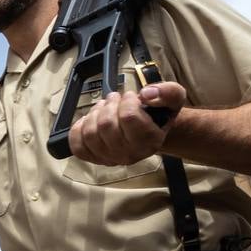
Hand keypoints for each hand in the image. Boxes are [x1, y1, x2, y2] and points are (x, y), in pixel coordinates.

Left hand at [69, 83, 186, 166]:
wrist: (150, 131)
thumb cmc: (159, 115)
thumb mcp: (173, 98)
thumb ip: (168, 92)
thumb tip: (146, 94)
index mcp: (150, 140)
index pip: (128, 117)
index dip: (126, 100)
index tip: (130, 96)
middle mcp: (130, 154)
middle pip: (106, 124)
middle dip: (109, 104)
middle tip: (115, 98)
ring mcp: (110, 158)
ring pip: (90, 133)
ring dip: (94, 113)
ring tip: (104, 107)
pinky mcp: (94, 158)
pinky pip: (77, 145)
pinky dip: (79, 128)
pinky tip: (91, 120)